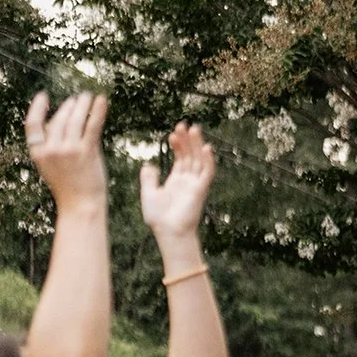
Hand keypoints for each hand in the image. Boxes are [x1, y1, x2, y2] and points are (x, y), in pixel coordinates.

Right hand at [24, 91, 109, 212]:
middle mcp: (51, 149)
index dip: (37, 108)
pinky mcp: (87, 152)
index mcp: (38, 153)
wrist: (82, 205)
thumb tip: (59, 123)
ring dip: (82, 105)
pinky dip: (98, 111)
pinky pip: (93, 125)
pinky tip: (102, 100)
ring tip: (88, 96)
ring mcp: (69, 150)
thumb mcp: (50, 166)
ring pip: (75, 120)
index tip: (43, 96)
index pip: (33, 124)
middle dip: (68, 106)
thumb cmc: (69, 187)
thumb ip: (52, 146)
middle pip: (58, 120)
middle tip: (77, 98)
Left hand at [138, 121, 215, 238]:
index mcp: (177, 181)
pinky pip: (207, 173)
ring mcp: (195, 185)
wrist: (168, 232)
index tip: (172, 133)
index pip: (181, 158)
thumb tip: (149, 165)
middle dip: (188, 140)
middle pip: (191, 156)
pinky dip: (208, 161)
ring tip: (193, 129)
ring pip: (199, 160)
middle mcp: (188, 181)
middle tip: (184, 124)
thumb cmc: (159, 217)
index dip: (178, 145)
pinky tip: (206, 148)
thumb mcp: (149, 193)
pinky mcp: (200, 190)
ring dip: (196, 145)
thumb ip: (149, 178)